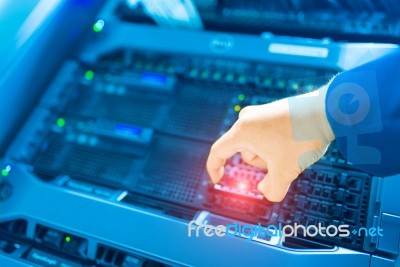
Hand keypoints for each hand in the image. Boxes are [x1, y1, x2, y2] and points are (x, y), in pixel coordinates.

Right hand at [206, 86, 334, 201]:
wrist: (327, 111)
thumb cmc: (302, 138)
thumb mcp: (286, 171)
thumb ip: (271, 190)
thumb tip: (265, 190)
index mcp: (242, 131)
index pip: (218, 152)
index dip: (215, 168)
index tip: (218, 180)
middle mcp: (247, 119)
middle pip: (244, 153)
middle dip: (262, 165)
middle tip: (284, 164)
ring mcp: (260, 114)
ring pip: (257, 146)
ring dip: (270, 156)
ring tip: (293, 151)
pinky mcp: (272, 112)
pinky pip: (267, 136)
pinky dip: (276, 146)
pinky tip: (295, 144)